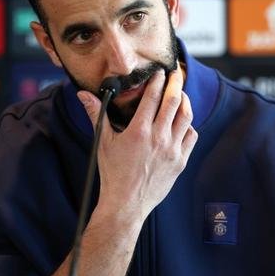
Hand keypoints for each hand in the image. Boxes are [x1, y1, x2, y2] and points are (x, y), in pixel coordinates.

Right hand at [77, 68, 197, 223]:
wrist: (126, 203)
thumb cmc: (112, 173)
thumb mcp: (102, 142)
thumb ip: (96, 114)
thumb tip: (83, 94)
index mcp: (139, 131)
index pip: (152, 97)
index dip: (157, 81)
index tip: (159, 72)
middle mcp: (159, 138)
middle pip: (174, 101)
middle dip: (175, 84)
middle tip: (175, 75)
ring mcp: (172, 150)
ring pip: (187, 117)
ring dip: (185, 102)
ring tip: (181, 95)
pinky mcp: (180, 161)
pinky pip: (191, 136)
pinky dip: (188, 125)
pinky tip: (182, 122)